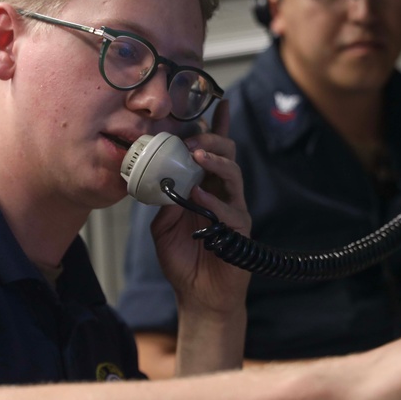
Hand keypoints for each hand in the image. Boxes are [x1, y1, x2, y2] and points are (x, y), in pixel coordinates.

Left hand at [150, 99, 251, 315]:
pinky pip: (229, 209)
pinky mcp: (239, 230)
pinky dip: (213, 201)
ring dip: (215, 161)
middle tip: (194, 135)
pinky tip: (198, 196)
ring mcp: (234, 210)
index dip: (217, 127)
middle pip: (227, 155)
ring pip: (233, 174)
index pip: (213, 152)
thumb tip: (160, 178)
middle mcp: (223, 195)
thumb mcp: (164, 224)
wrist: (198, 296)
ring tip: (197, 154)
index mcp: (206, 188)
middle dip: (213, 139)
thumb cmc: (183, 260)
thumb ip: (164, 200)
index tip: (217, 103)